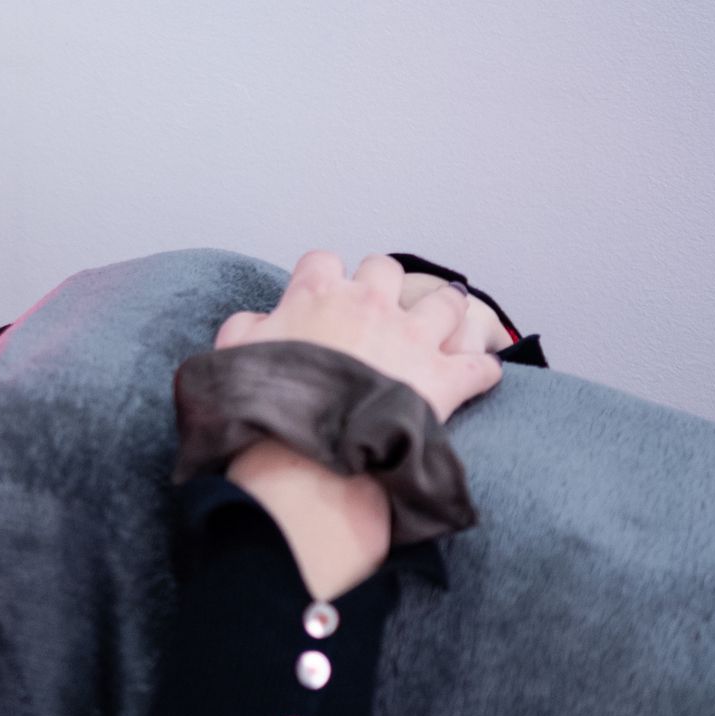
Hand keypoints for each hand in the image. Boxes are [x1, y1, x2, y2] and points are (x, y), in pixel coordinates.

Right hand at [216, 252, 503, 420]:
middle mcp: (370, 304)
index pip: (322, 261)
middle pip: (385, 269)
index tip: (319, 294)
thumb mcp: (234, 357)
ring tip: (440, 324)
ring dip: (444, 311)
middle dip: (382, 284)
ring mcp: (412, 338)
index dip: (321, 276)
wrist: (308, 454)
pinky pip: (480, 366)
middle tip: (377, 309)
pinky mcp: (444, 379)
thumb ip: (244, 328)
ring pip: (446, 301)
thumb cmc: (268, 405)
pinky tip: (475, 375)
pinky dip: (480, 369)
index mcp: (317, 295)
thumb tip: (258, 320)